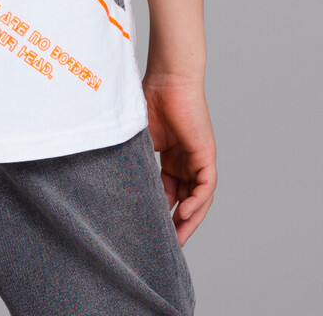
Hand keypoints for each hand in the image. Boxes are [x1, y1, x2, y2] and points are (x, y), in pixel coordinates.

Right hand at [142, 71, 215, 244]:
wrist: (168, 78)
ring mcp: (198, 158)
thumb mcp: (139, 138)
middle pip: (185, 199)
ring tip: (177, 238)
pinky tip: (185, 214)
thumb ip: (135, 159)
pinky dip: (197, 202)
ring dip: (189, 219)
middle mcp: (186, 160)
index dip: (161, 210)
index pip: (169, 191)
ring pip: (198, 197)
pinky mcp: (206, 154)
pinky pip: (205, 186)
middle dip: (177, 223)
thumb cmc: (151, 98)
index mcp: (170, 157)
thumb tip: (116, 183)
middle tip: (165, 245)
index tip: (150, 229)